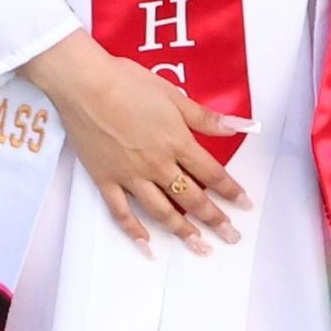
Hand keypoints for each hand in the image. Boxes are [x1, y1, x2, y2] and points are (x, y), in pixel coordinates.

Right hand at [20, 30, 249, 256]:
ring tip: (199, 246)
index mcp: (176, 142)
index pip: (211, 173)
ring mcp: (130, 176)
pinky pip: (121, 212)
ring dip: (182, 231)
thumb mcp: (173, 95)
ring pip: (161, 211)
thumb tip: (239, 127)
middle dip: (214, 219)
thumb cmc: (130, 83)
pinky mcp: (105, 180)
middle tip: (231, 237)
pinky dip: (134, 230)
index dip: (230, 190)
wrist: (85, 85)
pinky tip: (146, 244)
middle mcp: (157, 165)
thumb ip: (205, 117)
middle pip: (191, 198)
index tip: (245, 204)